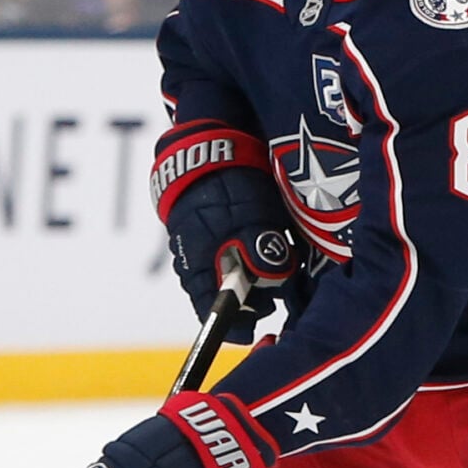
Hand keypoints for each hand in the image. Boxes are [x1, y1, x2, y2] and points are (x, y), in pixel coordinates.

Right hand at [153, 123, 297, 340]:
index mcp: (201, 265)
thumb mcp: (254, 219)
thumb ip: (263, 253)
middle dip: (248, 299)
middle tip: (276, 291)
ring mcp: (193, 242)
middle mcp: (191, 259)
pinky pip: (221, 252)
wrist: (207, 141)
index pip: (213, 313)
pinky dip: (241, 255)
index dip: (236, 325)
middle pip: (219, 296)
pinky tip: (261, 240)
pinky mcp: (199, 225)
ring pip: (222, 273)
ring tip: (274, 263)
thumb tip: (271, 281)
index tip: (258, 327)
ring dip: (248, 275)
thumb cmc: (230, 183)